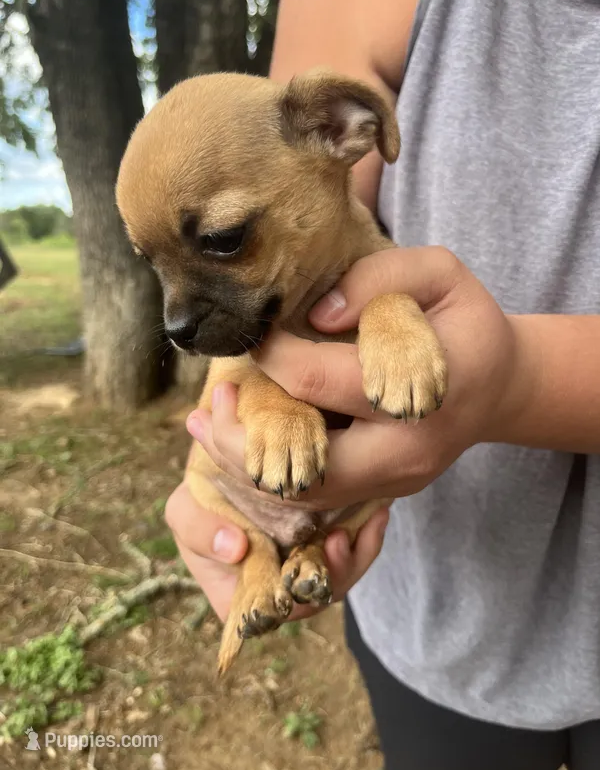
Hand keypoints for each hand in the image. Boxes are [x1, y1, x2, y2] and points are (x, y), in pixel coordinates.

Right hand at [165, 482, 389, 621]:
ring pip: (341, 574)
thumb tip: (235, 548)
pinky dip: (368, 532)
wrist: (231, 464)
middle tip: (338, 541)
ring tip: (365, 523)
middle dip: (335, 573)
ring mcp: (307, 566)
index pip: (273, 616)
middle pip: (315, 599)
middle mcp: (280, 590)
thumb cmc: (203, 499)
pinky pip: (355, 547)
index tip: (304, 571)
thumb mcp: (186, 512)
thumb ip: (200, 530)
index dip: (291, 602)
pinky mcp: (329, 542)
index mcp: (241, 599)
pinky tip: (378, 512)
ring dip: (357, 553)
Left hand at [187, 246, 529, 509]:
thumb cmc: (464, 321)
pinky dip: (273, 473)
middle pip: (307, 465)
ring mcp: (399, 480)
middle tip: (210, 401)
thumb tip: (317, 316)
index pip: (321, 379)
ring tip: (205, 424)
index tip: (252, 335)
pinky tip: (239, 442)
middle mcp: (410, 450)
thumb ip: (378, 280)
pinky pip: (319, 495)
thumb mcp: (438, 274)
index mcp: (423, 389)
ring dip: (248, 464)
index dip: (272, 356)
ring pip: (307, 494)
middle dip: (244, 437)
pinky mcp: (387, 490)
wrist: (500, 384)